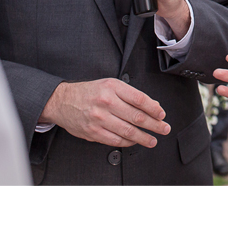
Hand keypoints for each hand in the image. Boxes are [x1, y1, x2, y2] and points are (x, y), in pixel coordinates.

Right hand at [40, 78, 170, 147]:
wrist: (62, 101)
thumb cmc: (89, 92)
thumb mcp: (110, 85)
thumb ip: (131, 95)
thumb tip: (153, 105)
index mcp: (113, 87)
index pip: (140, 99)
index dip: (154, 109)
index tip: (162, 115)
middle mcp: (106, 102)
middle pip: (137, 116)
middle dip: (154, 125)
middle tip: (164, 129)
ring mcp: (99, 118)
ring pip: (128, 131)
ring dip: (144, 137)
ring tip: (153, 140)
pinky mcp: (93, 132)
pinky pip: (115, 140)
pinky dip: (128, 142)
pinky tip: (135, 141)